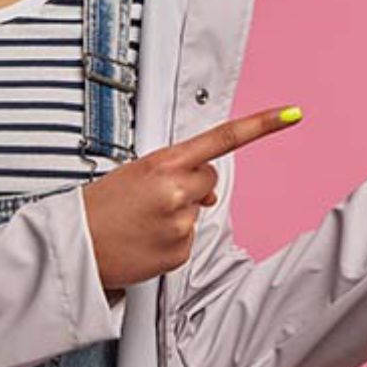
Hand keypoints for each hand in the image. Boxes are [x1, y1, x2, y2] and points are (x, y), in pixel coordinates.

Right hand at [81, 105, 301, 291]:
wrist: (75, 248)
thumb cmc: (98, 208)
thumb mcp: (133, 174)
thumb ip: (175, 172)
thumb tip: (208, 191)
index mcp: (163, 162)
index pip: (222, 138)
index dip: (261, 125)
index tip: (291, 114)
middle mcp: (177, 191)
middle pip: (210, 180)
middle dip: (191, 186)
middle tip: (153, 197)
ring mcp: (181, 223)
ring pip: (197, 212)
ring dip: (176, 215)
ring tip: (140, 222)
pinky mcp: (181, 252)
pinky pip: (189, 240)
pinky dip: (171, 240)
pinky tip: (145, 240)